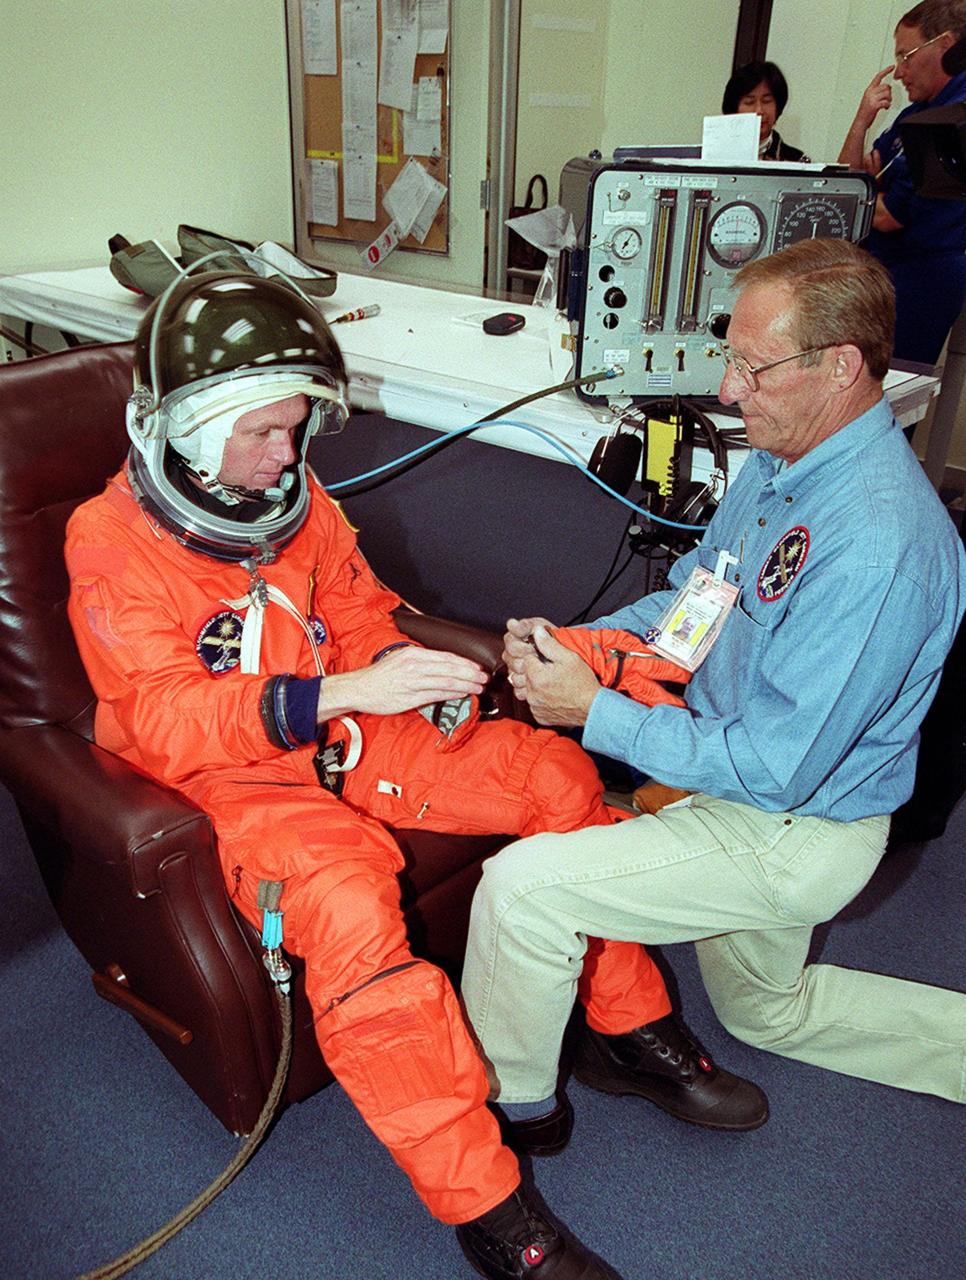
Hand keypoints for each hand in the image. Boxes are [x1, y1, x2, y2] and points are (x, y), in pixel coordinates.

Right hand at [318, 647, 487, 719]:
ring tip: (479, 687)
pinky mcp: (410, 698)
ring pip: (446, 682)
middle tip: (485, 678)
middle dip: (471, 674)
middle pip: (450, 669)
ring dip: (466, 685)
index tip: (478, 667)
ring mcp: (413, 682)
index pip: (446, 657)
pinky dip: (452, 695)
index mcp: (414, 654)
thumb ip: (422, 662)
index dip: (465, 663)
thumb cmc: (381, 675)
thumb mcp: (401, 659)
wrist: (359, 688)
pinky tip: (462, 695)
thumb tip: (445, 666)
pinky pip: (436, 695)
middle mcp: (414, 666)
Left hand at [507, 623, 599, 727]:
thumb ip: (549, 644)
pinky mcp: (539, 716)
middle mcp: (532, 693)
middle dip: (533, 670)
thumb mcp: (569, 658)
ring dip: (533, 685)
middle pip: (523, 674)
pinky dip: (539, 699)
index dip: (536, 656)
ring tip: (550, 683)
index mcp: (536, 676)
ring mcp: (535, 706)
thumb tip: (536, 631)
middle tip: (551, 672)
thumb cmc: (583, 683)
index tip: (547, 660)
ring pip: (525, 690)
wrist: (593, 708)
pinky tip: (551, 695)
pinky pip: (532, 704)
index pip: (525, 658)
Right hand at [859, 67, 892, 124]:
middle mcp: (870, 93)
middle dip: (889, 93)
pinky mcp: (874, 106)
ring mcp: (872, 99)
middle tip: (887, 99)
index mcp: (869, 90)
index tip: (892, 66)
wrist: (860, 123)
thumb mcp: (869, 99)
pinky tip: (885, 108)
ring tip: (885, 104)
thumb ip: (876, 93)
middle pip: (886, 87)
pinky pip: (886, 102)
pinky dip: (888, 105)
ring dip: (889, 100)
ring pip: (887, 94)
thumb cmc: (865, 113)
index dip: (886, 71)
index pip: (878, 77)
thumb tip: (887, 89)